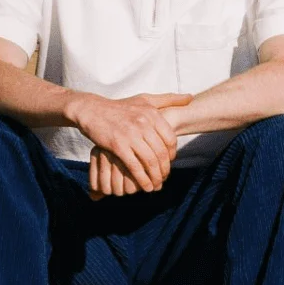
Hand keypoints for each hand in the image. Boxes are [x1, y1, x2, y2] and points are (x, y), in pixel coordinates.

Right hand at [68, 92, 190, 198]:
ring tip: (156, 186)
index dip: (172, 154)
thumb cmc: (120, 107)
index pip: (170, 139)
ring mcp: (130, 135)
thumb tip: (191, 98)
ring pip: (150, 162)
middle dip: (165, 170)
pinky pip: (135, 167)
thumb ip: (169, 99)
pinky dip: (142, 179)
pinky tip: (145, 186)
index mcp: (152, 114)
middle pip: (161, 153)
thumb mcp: (145, 99)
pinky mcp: (118, 146)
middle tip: (164, 178)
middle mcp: (143, 124)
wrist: (91, 110)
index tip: (169, 162)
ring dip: (155, 177)